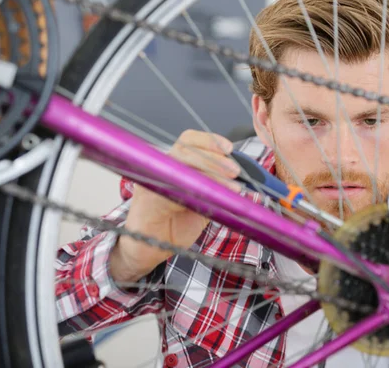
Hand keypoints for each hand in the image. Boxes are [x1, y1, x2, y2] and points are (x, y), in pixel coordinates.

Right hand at [109, 130, 240, 281]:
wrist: (149, 248)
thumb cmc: (174, 222)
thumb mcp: (201, 199)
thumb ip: (214, 185)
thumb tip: (241, 176)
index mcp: (173, 162)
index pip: (188, 140)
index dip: (209, 140)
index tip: (229, 148)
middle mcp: (161, 167)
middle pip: (186, 149)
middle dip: (214, 158)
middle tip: (235, 171)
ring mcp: (152, 180)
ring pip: (181, 167)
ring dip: (211, 174)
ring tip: (233, 187)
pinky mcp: (147, 197)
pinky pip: (174, 189)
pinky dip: (198, 192)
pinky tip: (214, 199)